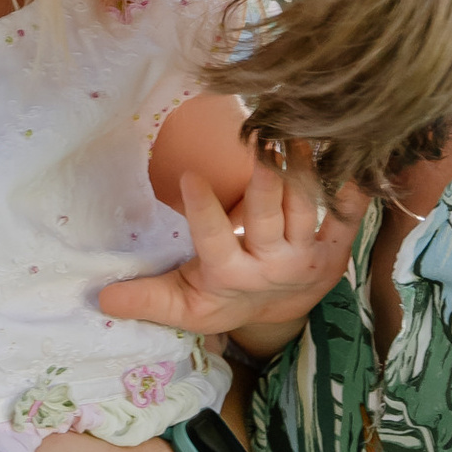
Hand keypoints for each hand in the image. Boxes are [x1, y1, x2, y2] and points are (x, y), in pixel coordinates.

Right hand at [100, 144, 361, 355]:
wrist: (277, 317)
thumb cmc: (221, 301)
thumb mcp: (182, 306)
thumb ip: (145, 299)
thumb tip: (99, 298)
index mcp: (230, 276)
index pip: (214, 240)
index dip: (203, 210)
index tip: (189, 176)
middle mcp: (271, 266)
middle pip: (268, 219)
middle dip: (266, 180)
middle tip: (262, 140)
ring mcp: (306, 256)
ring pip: (305, 208)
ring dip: (301, 170)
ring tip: (294, 133)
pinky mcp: (334, 250)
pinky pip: (346, 218)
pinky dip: (352, 190)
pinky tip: (350, 160)